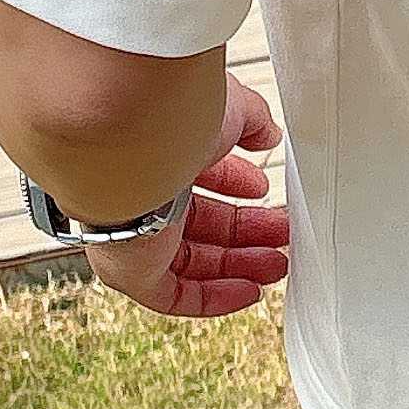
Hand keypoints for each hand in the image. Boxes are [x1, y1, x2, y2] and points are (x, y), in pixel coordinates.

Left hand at [84, 78, 289, 319]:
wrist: (129, 138)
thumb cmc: (169, 115)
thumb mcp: (227, 110)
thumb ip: (251, 122)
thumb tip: (266, 134)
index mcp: (153, 155)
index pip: (193, 178)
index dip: (233, 185)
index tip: (262, 189)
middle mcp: (138, 196)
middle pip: (197, 225)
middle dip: (244, 233)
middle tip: (280, 235)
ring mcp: (131, 235)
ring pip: (191, 262)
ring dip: (238, 266)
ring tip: (277, 263)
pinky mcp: (129, 271)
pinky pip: (176, 296)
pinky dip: (216, 297)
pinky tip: (250, 290)